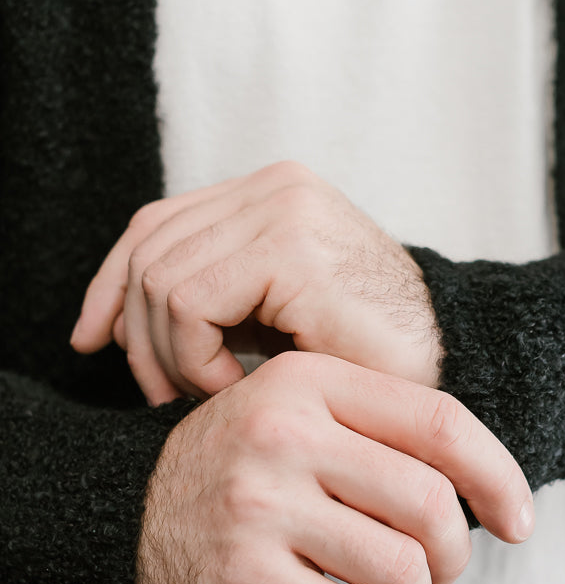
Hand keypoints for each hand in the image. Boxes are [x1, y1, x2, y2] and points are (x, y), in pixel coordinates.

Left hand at [71, 162, 441, 404]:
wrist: (451, 367)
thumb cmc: (368, 358)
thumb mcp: (268, 319)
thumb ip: (208, 296)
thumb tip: (110, 323)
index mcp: (270, 193)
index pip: (154, 224)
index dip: (109, 285)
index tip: (94, 342)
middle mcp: (275, 187)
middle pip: (148, 251)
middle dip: (138, 335)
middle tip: (163, 396)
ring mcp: (284, 208)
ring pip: (160, 280)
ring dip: (171, 355)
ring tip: (213, 393)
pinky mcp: (291, 245)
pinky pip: (191, 303)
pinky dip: (195, 358)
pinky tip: (235, 385)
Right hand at [138, 351, 533, 583]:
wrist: (121, 522)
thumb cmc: (240, 474)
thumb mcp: (296, 418)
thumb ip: (379, 433)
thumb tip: (492, 488)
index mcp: (308, 382)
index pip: (439, 421)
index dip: (498, 476)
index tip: (520, 521)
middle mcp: (283, 433)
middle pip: (430, 504)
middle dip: (455, 555)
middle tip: (441, 574)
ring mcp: (259, 505)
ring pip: (402, 570)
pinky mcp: (244, 577)